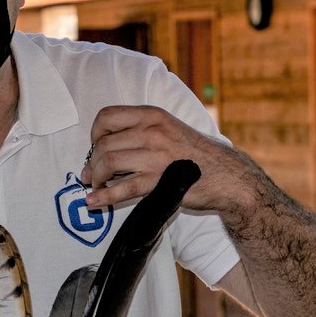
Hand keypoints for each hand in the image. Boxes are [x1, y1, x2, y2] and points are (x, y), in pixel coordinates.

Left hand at [79, 105, 253, 212]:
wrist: (225, 175)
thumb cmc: (195, 154)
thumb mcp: (169, 128)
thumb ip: (142, 130)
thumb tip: (107, 144)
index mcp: (152, 115)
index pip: (107, 116)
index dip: (95, 133)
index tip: (96, 146)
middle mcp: (152, 131)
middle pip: (103, 144)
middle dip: (92, 162)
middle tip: (90, 174)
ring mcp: (155, 156)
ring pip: (108, 163)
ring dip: (95, 178)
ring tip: (95, 186)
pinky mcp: (158, 181)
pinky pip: (122, 189)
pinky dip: (103, 196)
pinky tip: (94, 201)